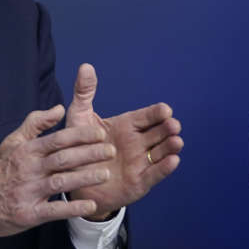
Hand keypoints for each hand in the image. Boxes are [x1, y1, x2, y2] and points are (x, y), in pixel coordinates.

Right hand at [0, 105, 116, 246]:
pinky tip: (91, 205)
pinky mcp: (28, 214)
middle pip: (63, 158)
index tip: (101, 132)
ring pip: (61, 182)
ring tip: (105, 174)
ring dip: (85, 177)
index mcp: (25, 151)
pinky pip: (54, 210)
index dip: (81, 135)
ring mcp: (27, 192)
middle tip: (111, 151)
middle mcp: (27, 169)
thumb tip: (59, 108)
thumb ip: (35, 124)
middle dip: (89, 154)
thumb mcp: (11, 143)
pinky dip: (73, 208)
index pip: (58, 139)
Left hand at [64, 63, 182, 218]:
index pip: (147, 116)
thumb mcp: (79, 118)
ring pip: (161, 153)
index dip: (157, 113)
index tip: (165, 109)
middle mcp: (137, 143)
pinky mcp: (139, 182)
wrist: (71, 179)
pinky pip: (154, 174)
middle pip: (159, 133)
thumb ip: (84, 93)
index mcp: (127, 126)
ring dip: (170, 147)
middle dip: (168, 128)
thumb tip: (85, 66)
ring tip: (176, 141)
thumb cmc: (76, 146)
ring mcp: (140, 162)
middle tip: (173, 125)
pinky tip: (173, 161)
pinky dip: (164, 168)